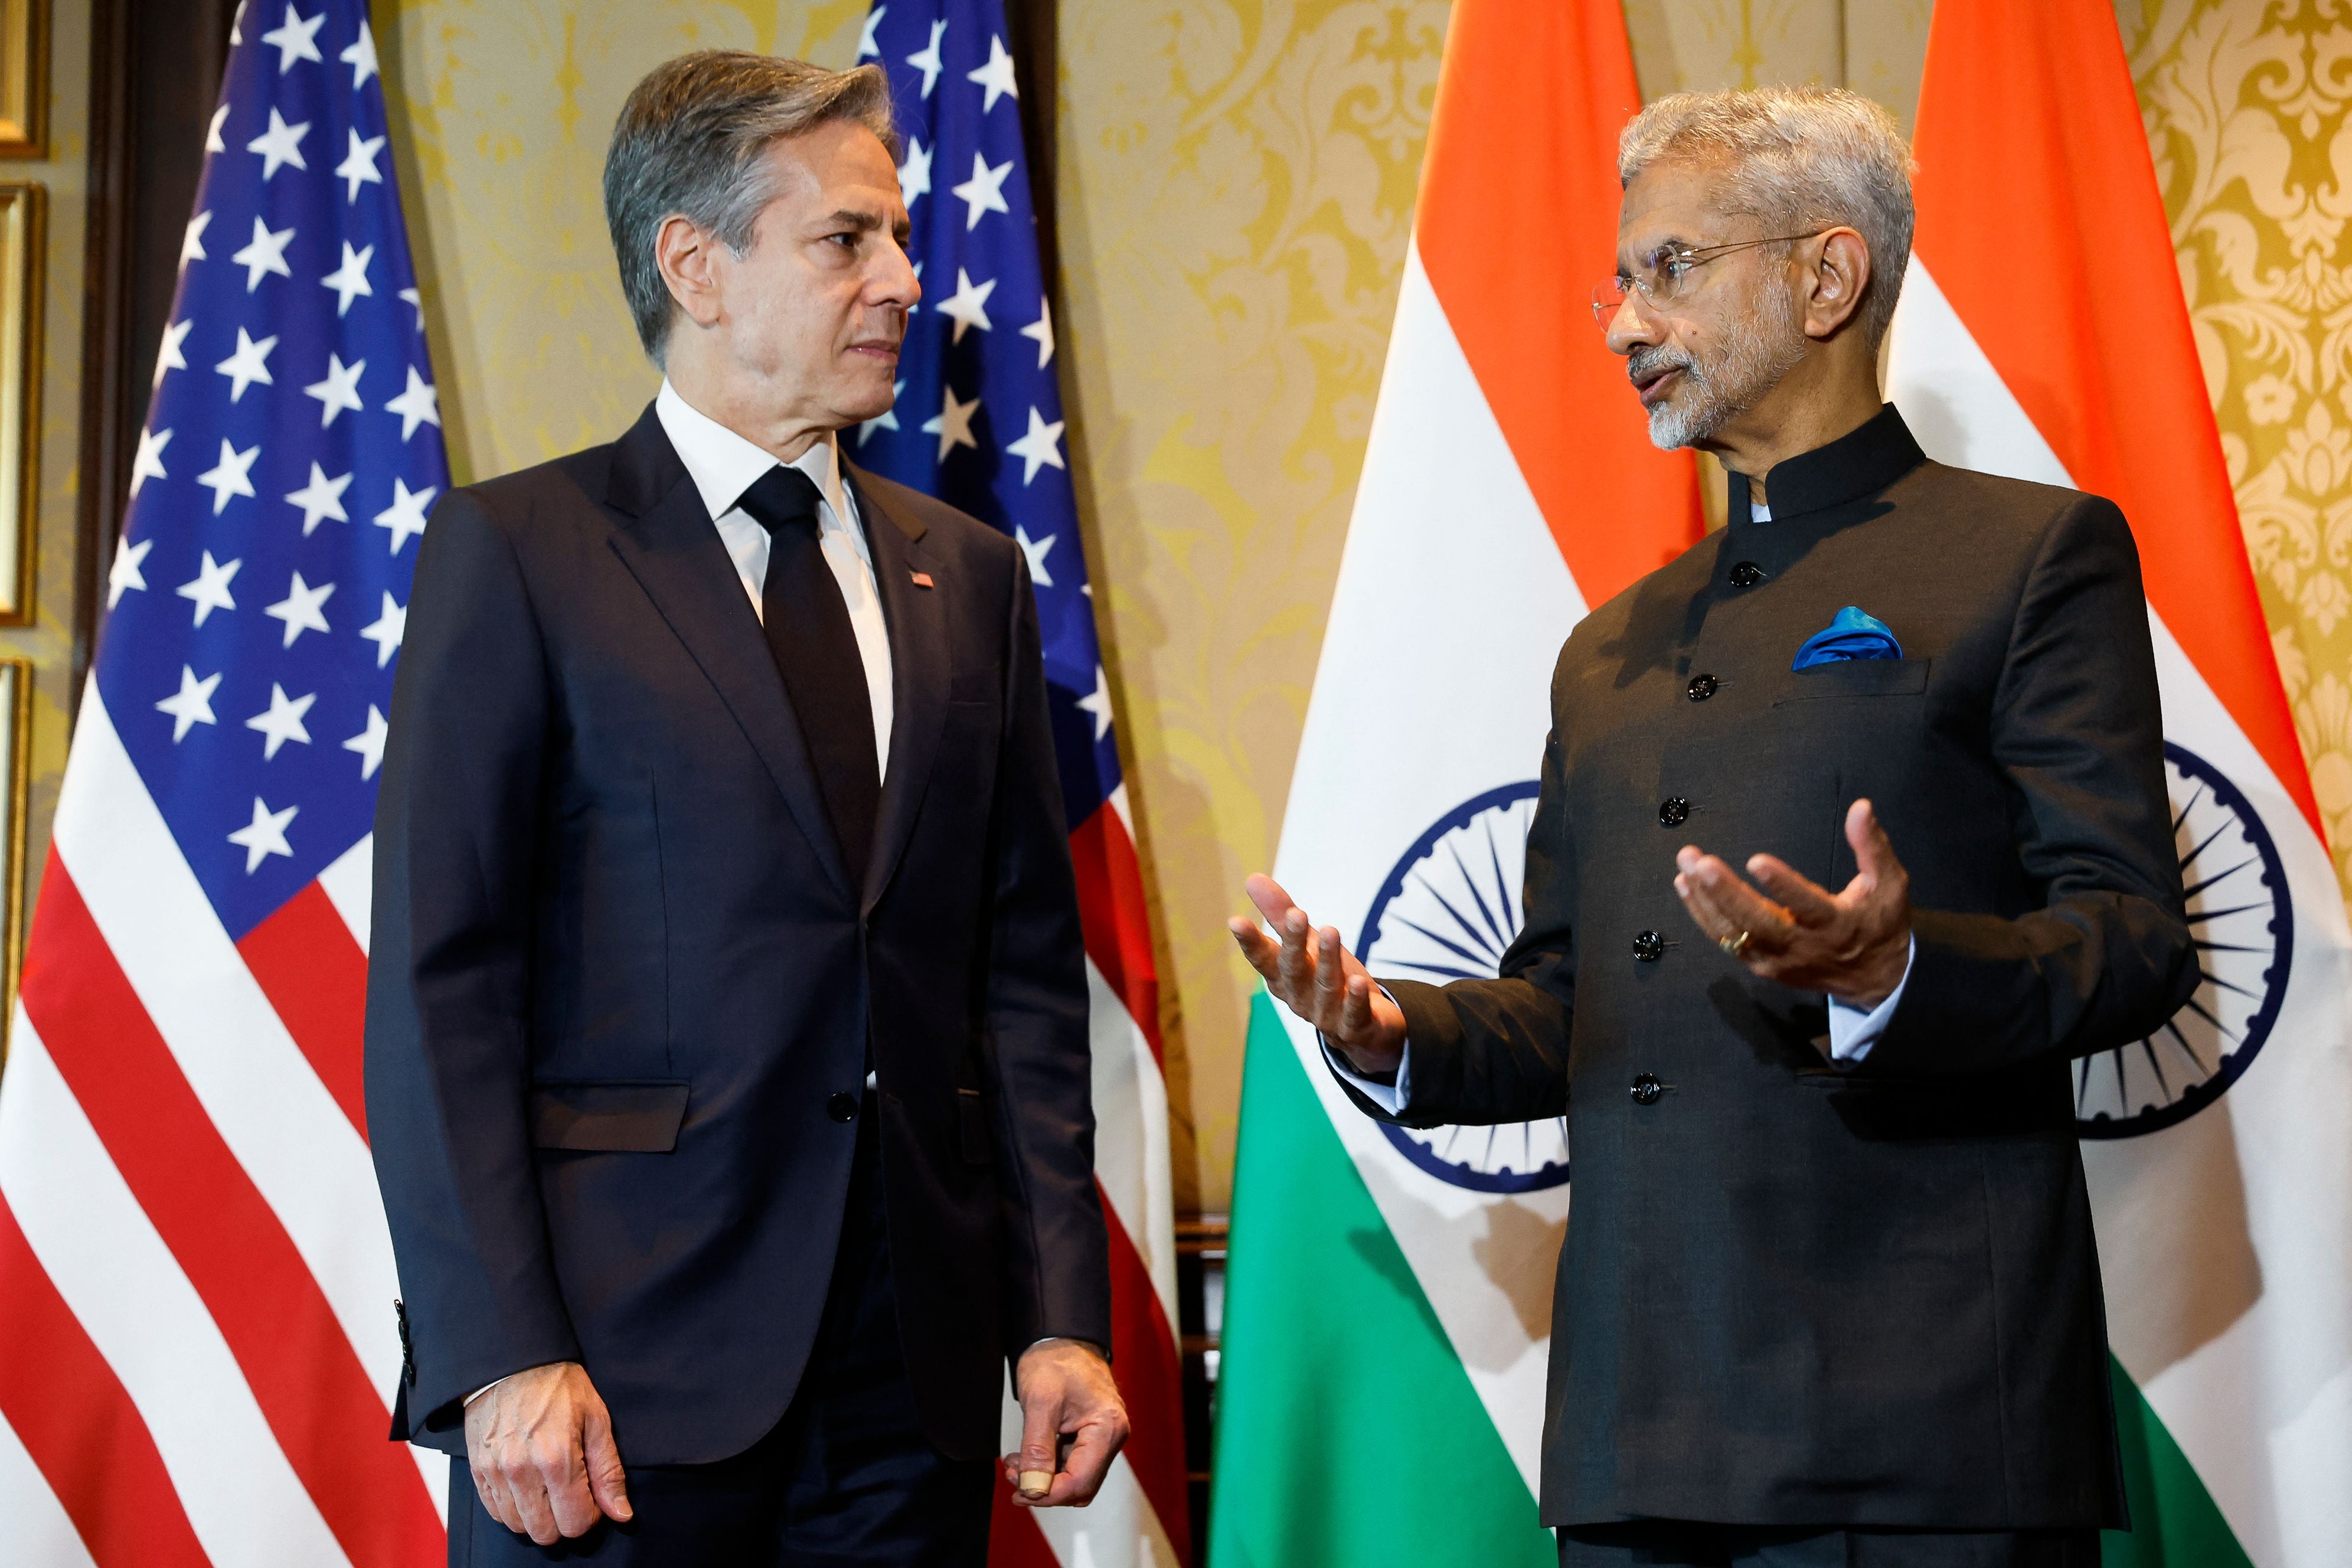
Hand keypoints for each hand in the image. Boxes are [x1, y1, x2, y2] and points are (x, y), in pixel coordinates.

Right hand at [463, 1361, 631, 1543]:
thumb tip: (621, 1513)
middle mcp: (522, 1471)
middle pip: (545, 1533)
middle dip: (564, 1520)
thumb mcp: (596, 1419)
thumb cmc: (558, 1384)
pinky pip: (495, 1512)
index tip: (592, 1496)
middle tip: (571, 1493)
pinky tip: (527, 1487)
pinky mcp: (477, 1469)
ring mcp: (495, 1472)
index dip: (590, 1515)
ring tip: (548, 1488)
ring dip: (537, 1516)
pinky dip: (513, 1509)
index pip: (575, 1523)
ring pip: (518, 1526)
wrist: (512, 1360)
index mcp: (557, 1459)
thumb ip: (608, 1471)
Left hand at [1003, 1339, 1128, 1506]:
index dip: (1048, 1494)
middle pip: (1080, 1485)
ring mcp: (1103, 1437)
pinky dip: (1048, 1465)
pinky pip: (1072, 1463)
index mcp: (1107, 1427)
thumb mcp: (1040, 1401)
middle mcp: (1112, 1436)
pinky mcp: (1092, 1435)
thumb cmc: (1055, 1360)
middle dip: (1045, 1487)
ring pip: (1075, 1477)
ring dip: (1043, 1478)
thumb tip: (1032, 1488)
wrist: (1061, 1338)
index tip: (1019, 1491)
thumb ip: (1037, 1448)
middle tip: (1013, 1475)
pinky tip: (1025, 1455)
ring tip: (1013, 1463)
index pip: (1081, 1481)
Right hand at [1228, 874, 1407, 1077]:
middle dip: (1294, 943)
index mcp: (1283, 978)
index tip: (1236, 921)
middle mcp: (1300, 998)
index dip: (1250, 942)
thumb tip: (1253, 878)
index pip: (1263, 960)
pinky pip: (1354, 1015)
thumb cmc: (1326, 978)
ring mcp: (1326, 1016)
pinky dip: (1356, 999)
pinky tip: (1360, 982)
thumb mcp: (1306, 945)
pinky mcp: (1355, 1028)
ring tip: (1331, 931)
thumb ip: (1282, 915)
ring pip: (1326, 987)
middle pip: (1294, 970)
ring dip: (1328, 960)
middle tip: (1297, 913)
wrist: (1363, 1029)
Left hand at [1673, 798, 1911, 1006]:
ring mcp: (1778, 960)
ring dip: (1706, 900)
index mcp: (1837, 924)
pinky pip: (1727, 941)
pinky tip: (1686, 887)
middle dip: (1726, 892)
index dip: (1782, 885)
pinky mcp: (1762, 966)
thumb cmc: (1879, 921)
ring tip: (1686, 867)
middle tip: (1700, 862)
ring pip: (1735, 934)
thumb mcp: (1888, 883)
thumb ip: (1873, 846)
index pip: (1806, 905)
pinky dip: (1704, 915)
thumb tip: (1861, 807)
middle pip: (1759, 924)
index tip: (1756, 860)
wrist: (1874, 977)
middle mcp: (1803, 946)